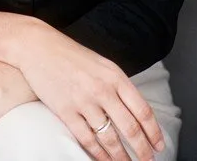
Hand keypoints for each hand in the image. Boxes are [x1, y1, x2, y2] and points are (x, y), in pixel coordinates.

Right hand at [12, 22, 164, 160]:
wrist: (37, 47)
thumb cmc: (70, 55)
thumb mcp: (102, 64)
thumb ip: (118, 85)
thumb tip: (134, 111)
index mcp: (116, 77)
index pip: (143, 111)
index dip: (154, 132)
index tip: (158, 145)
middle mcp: (103, 90)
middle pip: (130, 128)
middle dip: (142, 150)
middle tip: (147, 160)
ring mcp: (84, 101)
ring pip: (110, 138)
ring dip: (121, 157)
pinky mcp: (66, 110)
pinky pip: (87, 139)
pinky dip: (98, 154)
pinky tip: (104, 160)